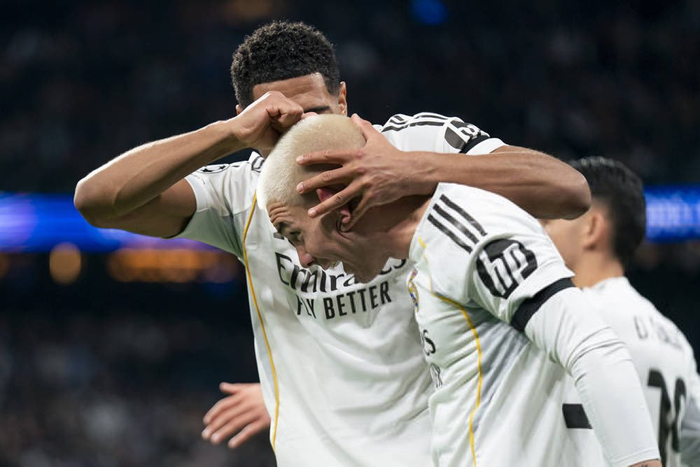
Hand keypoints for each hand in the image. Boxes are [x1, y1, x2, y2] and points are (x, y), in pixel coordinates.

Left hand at [202, 382, 270, 448]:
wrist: (289, 394)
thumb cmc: (270, 391)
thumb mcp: (253, 387)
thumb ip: (237, 389)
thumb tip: (222, 386)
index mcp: (244, 394)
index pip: (224, 404)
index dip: (214, 413)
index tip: (206, 422)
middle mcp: (248, 402)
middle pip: (227, 415)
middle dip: (215, 425)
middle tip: (205, 435)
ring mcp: (256, 411)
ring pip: (236, 423)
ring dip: (223, 432)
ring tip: (214, 441)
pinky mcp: (265, 420)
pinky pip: (250, 430)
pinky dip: (240, 437)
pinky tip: (232, 445)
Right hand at [231, 91, 304, 154]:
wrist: (241, 136)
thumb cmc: (260, 136)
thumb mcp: (283, 133)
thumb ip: (298, 125)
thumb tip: (315, 116)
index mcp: (282, 103)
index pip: (299, 114)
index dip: (292, 125)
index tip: (276, 128)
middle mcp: (279, 96)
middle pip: (300, 113)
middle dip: (289, 125)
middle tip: (272, 127)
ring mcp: (275, 96)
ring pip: (298, 112)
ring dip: (286, 123)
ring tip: (271, 123)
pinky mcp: (272, 99)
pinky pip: (291, 112)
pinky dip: (283, 121)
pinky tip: (269, 120)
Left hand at [296, 114, 421, 229]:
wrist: (410, 170)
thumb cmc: (392, 155)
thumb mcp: (377, 139)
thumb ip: (363, 127)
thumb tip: (354, 115)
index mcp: (355, 155)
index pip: (329, 155)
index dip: (312, 158)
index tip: (298, 160)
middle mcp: (357, 170)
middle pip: (329, 177)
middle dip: (311, 184)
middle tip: (297, 188)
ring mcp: (364, 185)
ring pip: (339, 198)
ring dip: (324, 206)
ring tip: (311, 213)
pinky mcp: (372, 198)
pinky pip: (358, 211)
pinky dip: (350, 219)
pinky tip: (342, 226)